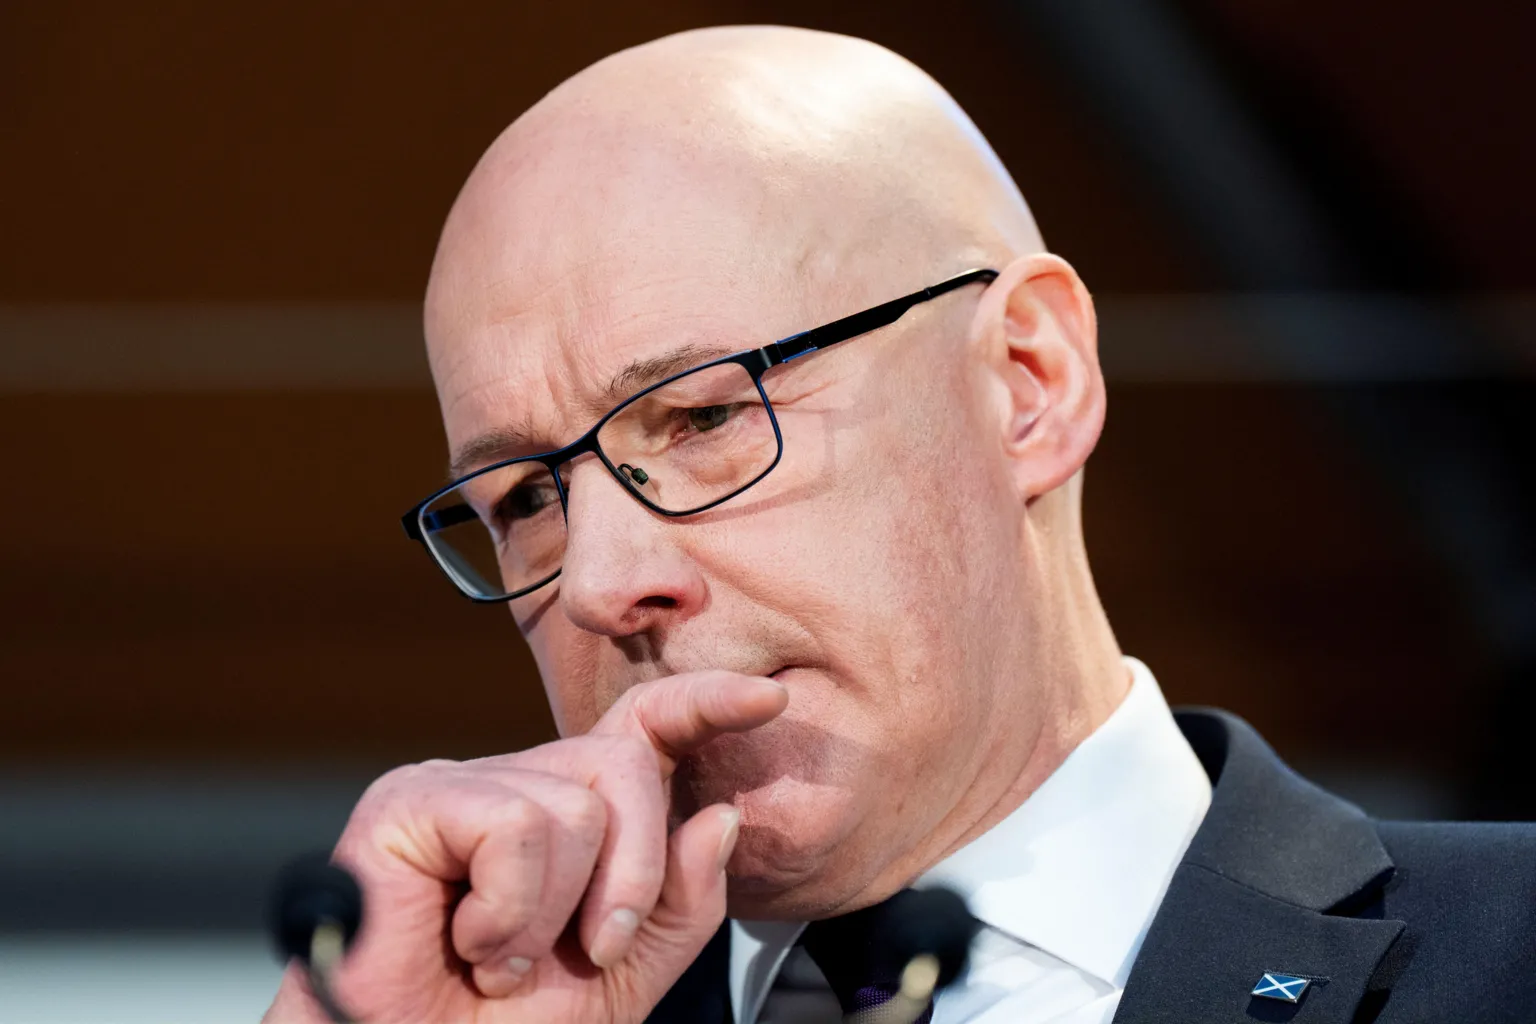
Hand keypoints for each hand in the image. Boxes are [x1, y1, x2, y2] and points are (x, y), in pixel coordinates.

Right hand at [263, 671, 787, 1023]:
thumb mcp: (624, 978)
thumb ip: (678, 906)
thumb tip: (717, 818)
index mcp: (568, 814)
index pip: (642, 728)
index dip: (703, 703)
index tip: (770, 699)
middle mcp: (514, 783)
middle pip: (621, 762)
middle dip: (631, 873)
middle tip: (589, 952)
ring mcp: (457, 784)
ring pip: (573, 803)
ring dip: (551, 914)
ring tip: (501, 960)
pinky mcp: (408, 802)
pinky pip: (513, 823)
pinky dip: (508, 908)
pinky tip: (469, 944)